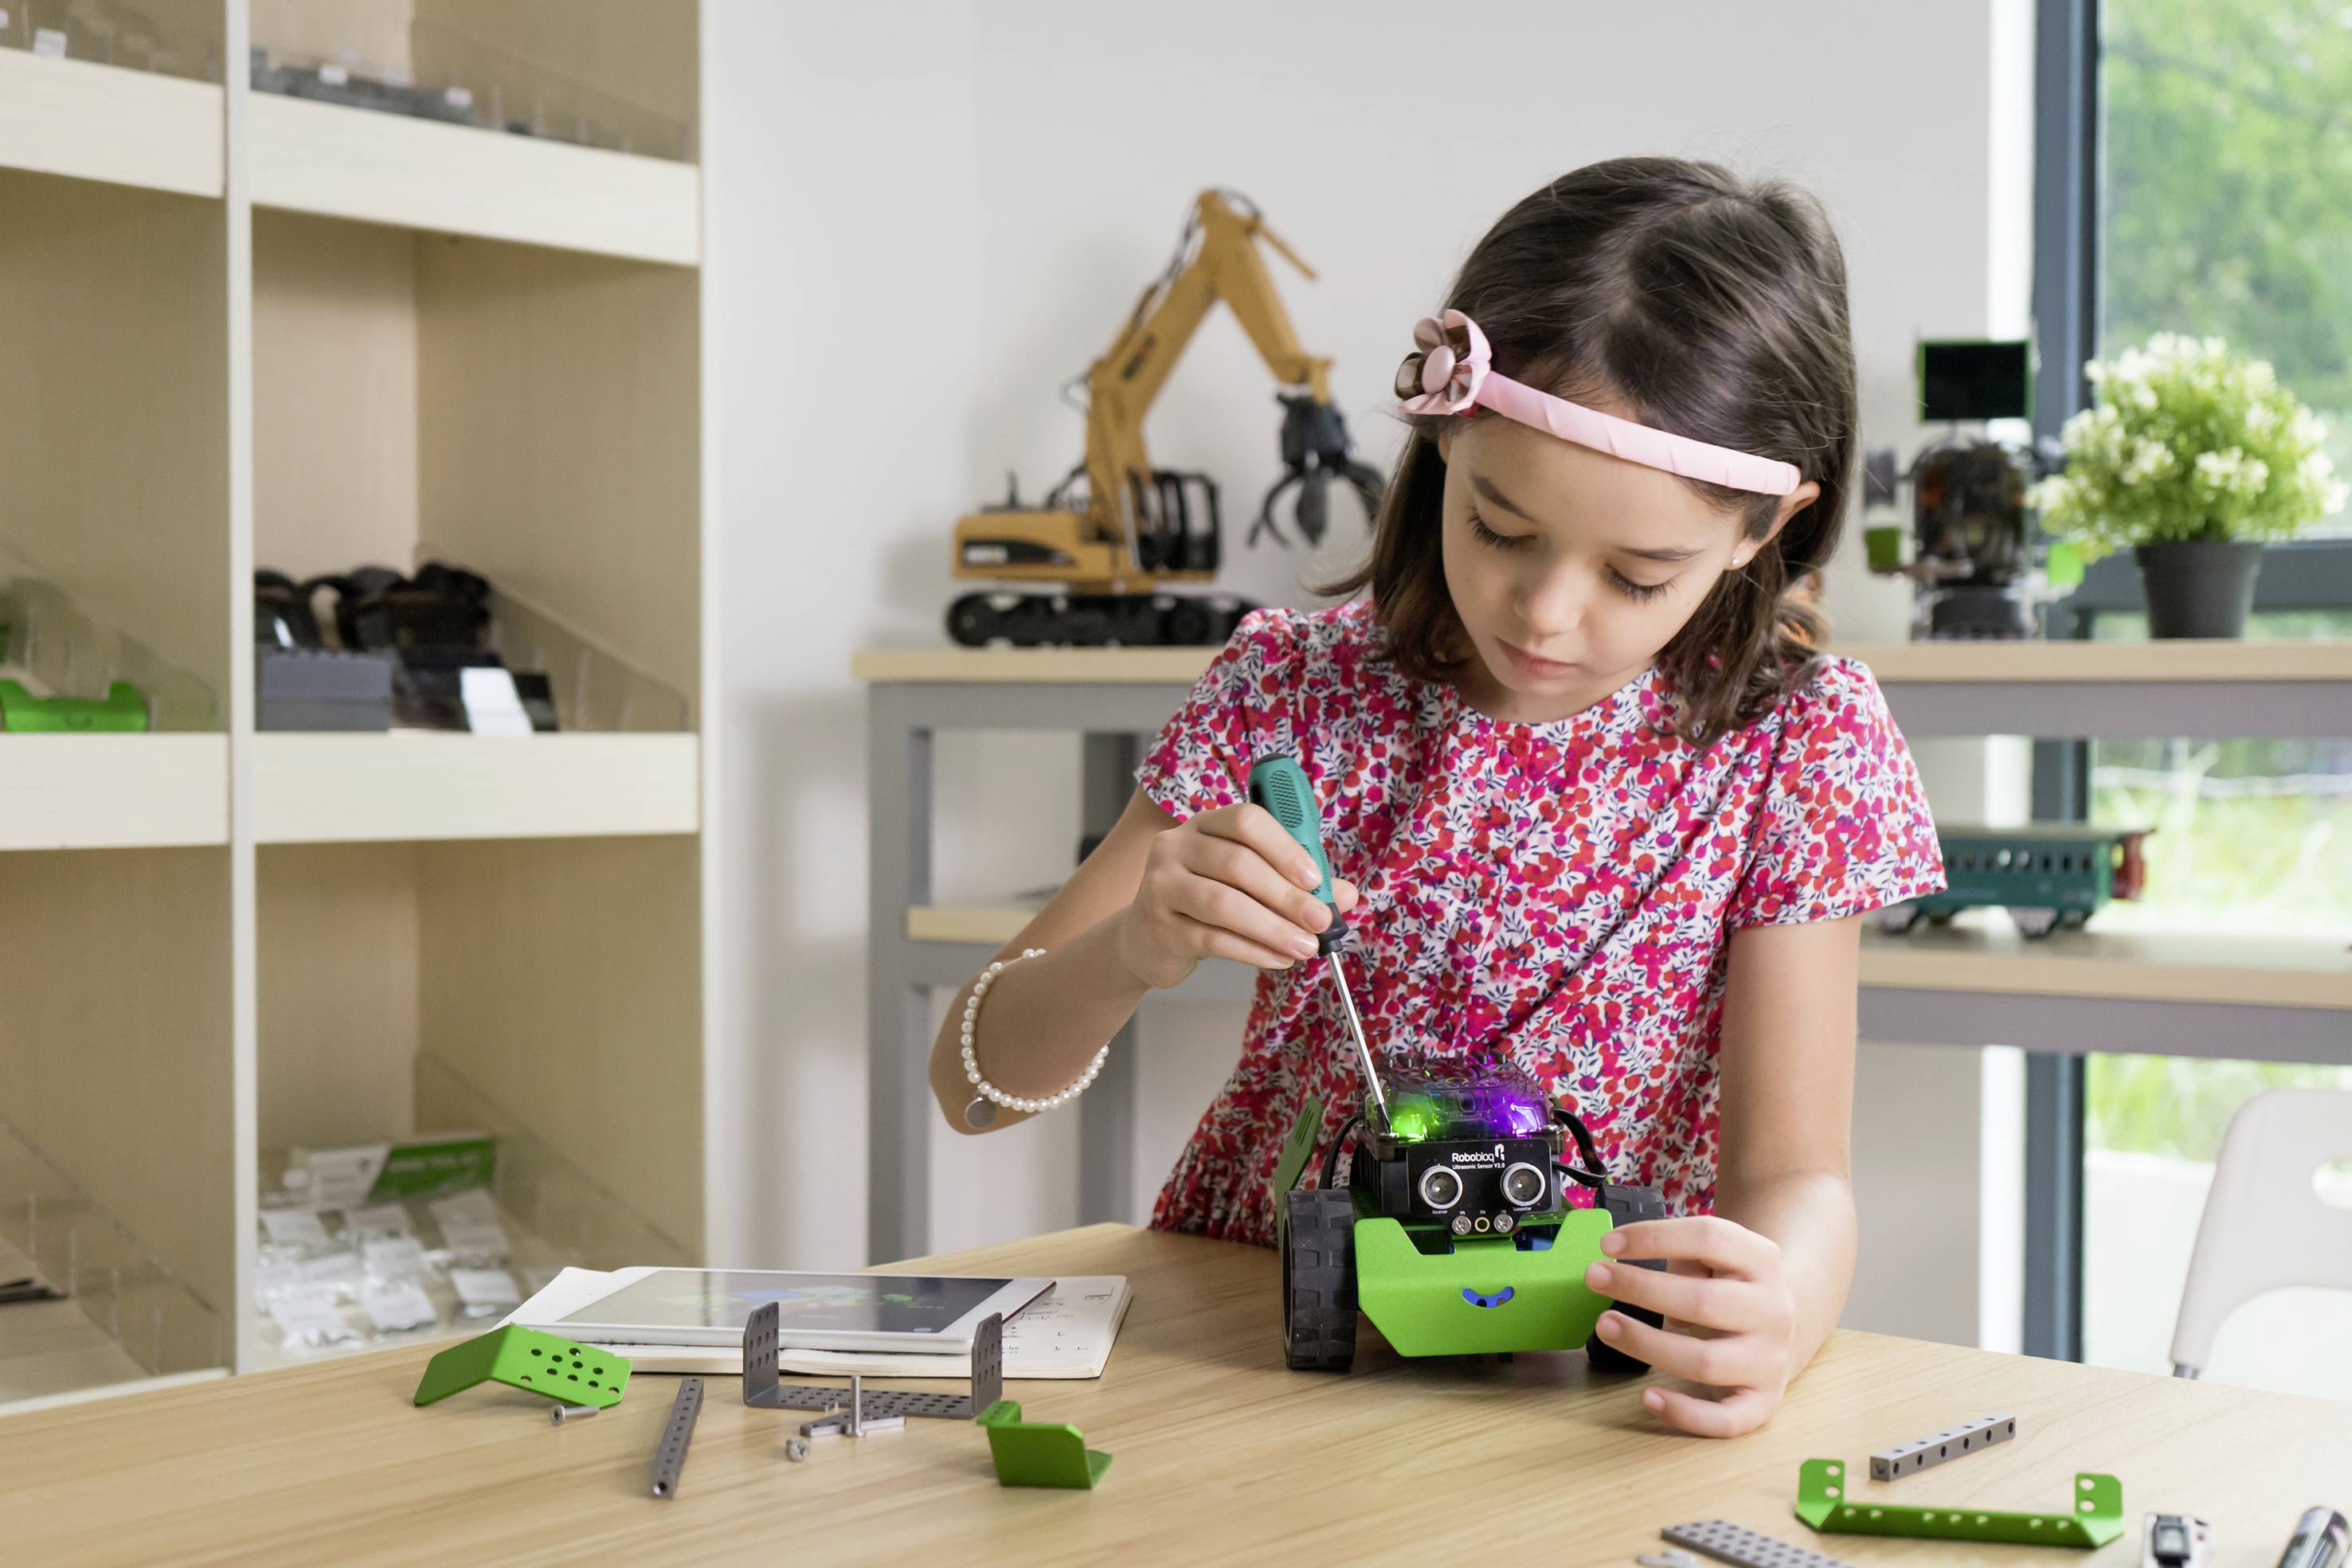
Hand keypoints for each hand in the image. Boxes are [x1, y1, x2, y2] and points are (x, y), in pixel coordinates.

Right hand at [1115, 803, 1358, 989]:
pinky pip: (1213, 939)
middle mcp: (1176, 847)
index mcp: (1204, 825)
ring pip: (1223, 904)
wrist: (1146, 939)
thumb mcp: (1248, 884)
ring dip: (1273, 927)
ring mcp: (1162, 886)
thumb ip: (1295, 883)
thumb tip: (1346, 896)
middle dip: (1287, 895)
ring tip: (1306, 947)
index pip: (1245, 821)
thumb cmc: (1205, 903)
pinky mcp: (1160, 927)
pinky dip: (1253, 951)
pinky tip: (1279, 959)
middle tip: (1321, 921)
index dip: (1284, 847)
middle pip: (1237, 864)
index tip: (1315, 878)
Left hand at [1583, 1216, 1797, 1437]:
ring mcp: (1770, 1360)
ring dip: (1648, 1345)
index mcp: (1761, 1260)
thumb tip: (1631, 1270)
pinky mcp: (1763, 1402)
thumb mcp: (1719, 1255)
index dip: (1654, 1238)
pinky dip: (1685, 1414)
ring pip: (1705, 1361)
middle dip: (1641, 1288)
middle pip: (1703, 1301)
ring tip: (1604, 1326)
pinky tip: (1647, 1397)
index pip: (1709, 1238)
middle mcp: (1772, 1310)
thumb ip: (1685, 1254)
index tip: (1607, 1244)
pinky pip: (1725, 1419)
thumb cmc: (1730, 1285)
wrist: (1782, 1328)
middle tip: (1594, 1278)